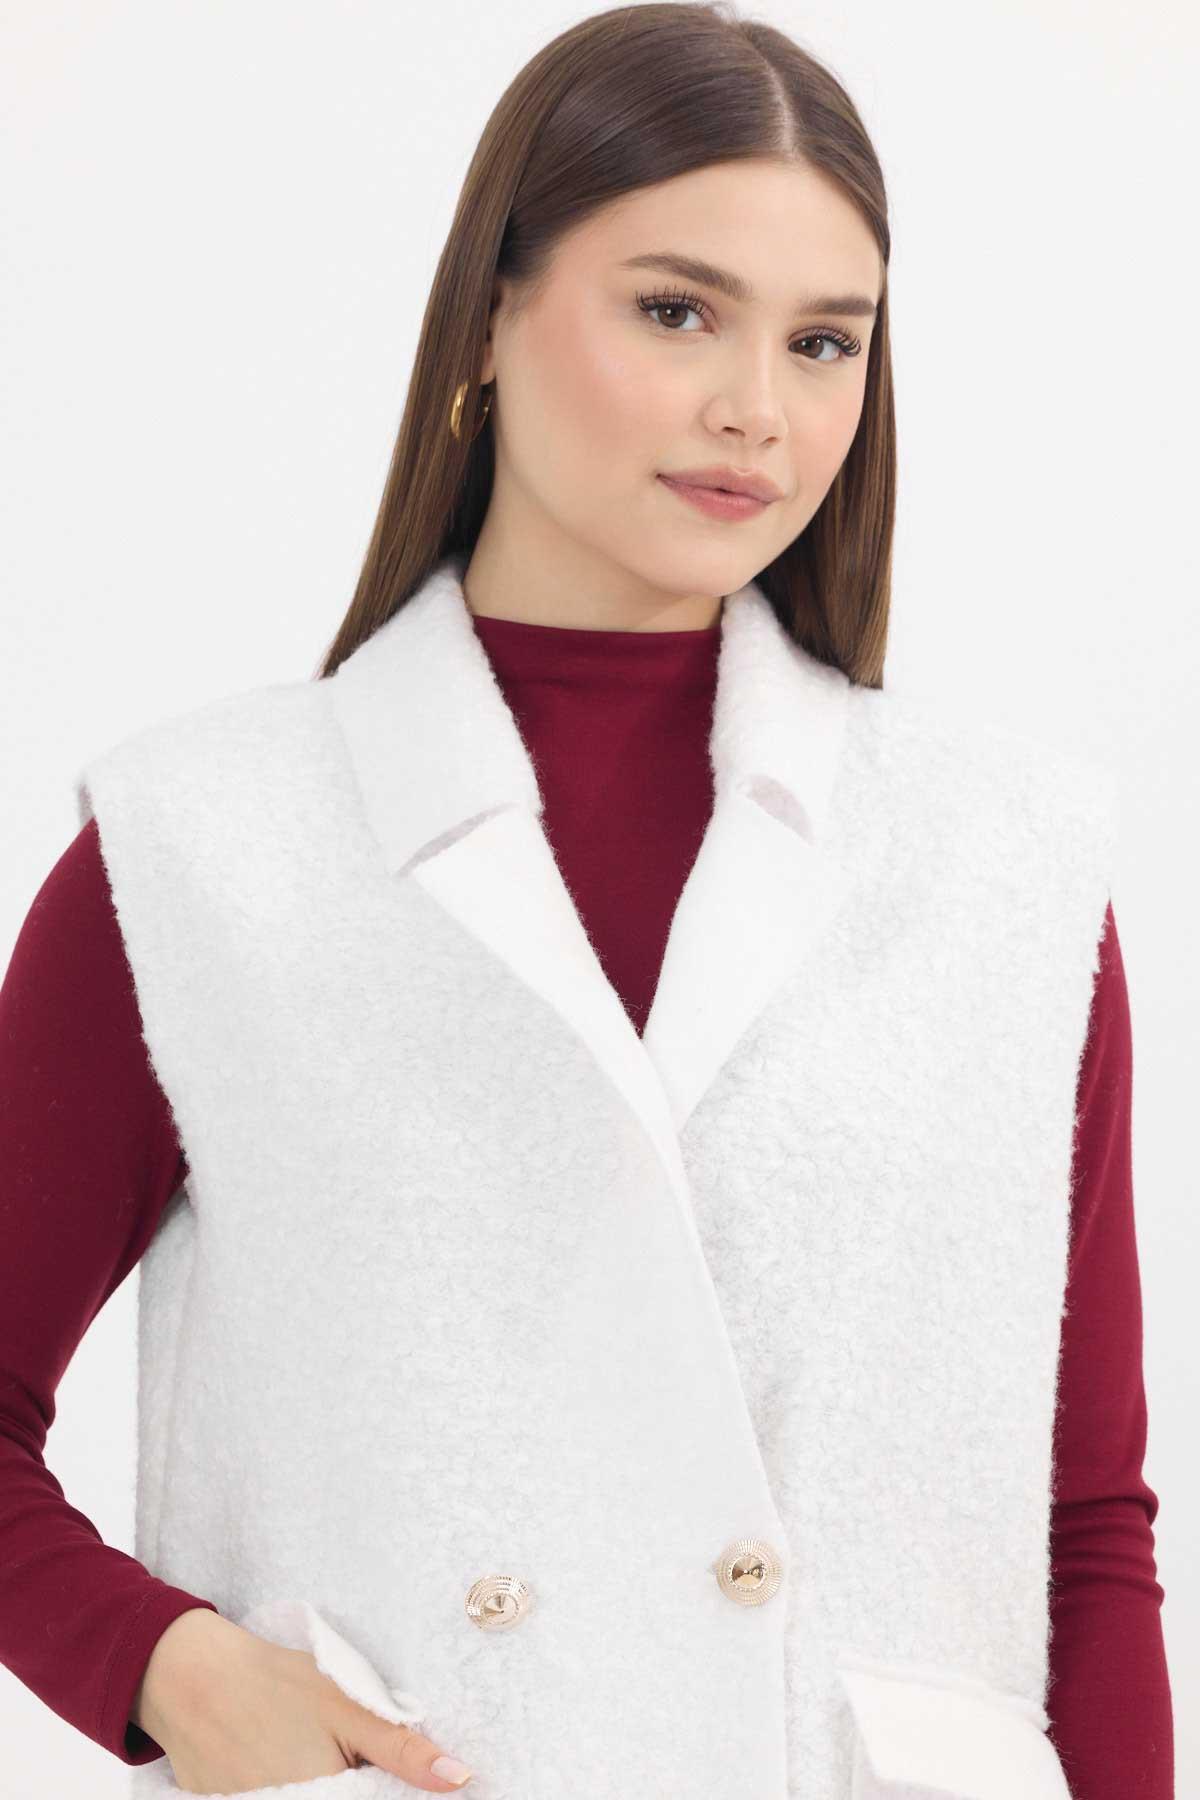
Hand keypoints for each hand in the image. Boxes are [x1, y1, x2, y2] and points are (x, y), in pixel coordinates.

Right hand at [134, 1607, 473, 1792]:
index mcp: (326, 1798)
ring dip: (321, 1784)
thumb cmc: (276, 1684)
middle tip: (331, 1743)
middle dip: (354, 1782)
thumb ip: (403, 1751)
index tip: (383, 1768)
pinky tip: (280, 1756)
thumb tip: (461, 1778)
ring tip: (299, 1740)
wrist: (191, 1676)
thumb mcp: (348, 1707)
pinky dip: (285, 1786)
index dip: (389, 1788)